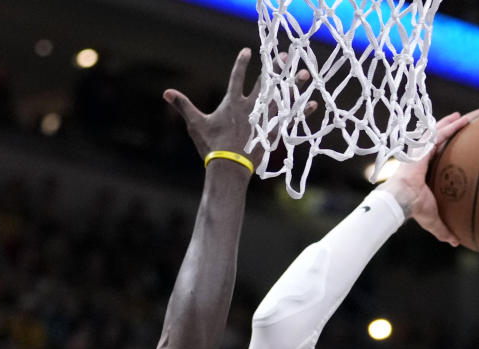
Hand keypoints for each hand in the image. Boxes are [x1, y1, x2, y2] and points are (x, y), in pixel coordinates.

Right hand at [164, 49, 312, 171]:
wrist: (229, 166)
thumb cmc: (211, 146)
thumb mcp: (195, 124)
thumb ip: (183, 105)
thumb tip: (166, 92)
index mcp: (233, 103)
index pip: (236, 78)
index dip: (241, 64)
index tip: (247, 51)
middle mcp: (251, 108)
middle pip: (266, 83)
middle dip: (274, 69)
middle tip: (284, 56)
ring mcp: (264, 119)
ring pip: (282, 98)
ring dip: (294, 85)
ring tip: (305, 73)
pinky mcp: (273, 133)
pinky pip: (290, 119)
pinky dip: (302, 111)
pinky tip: (312, 103)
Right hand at [376, 112, 469, 244]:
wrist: (401, 200)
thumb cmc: (413, 209)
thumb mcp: (432, 219)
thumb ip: (444, 229)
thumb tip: (455, 242)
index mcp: (421, 173)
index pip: (432, 159)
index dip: (441, 152)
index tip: (452, 148)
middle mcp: (419, 160)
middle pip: (434, 142)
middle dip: (445, 132)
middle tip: (458, 125)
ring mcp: (419, 153)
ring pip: (436, 133)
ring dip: (449, 124)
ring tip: (461, 117)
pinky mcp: (421, 149)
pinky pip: (438, 134)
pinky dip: (450, 126)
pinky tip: (462, 120)